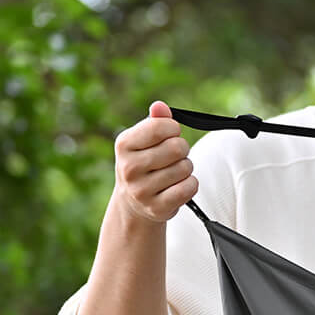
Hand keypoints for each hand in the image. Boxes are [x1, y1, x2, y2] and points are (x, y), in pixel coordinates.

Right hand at [113, 100, 197, 223]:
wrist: (133, 202)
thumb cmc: (143, 163)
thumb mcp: (143, 140)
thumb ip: (155, 121)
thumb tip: (159, 106)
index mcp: (124, 145)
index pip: (159, 127)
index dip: (173, 128)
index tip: (171, 134)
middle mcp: (129, 168)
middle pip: (177, 148)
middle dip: (182, 149)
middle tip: (174, 156)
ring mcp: (141, 191)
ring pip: (185, 168)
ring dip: (186, 168)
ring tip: (173, 172)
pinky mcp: (157, 208)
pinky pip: (189, 188)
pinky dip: (190, 184)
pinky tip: (178, 185)